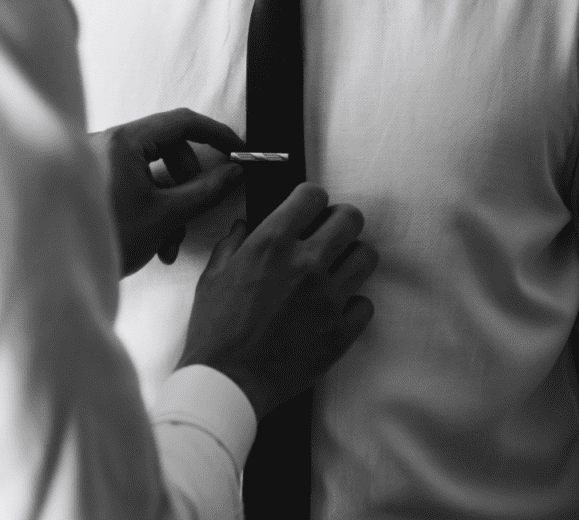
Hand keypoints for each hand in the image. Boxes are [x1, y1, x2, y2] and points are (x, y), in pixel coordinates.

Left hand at [90, 108, 245, 276]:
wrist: (62, 275)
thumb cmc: (107, 242)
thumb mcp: (167, 216)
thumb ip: (207, 190)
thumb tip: (234, 171)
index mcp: (122, 141)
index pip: (181, 122)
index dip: (216, 135)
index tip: (238, 150)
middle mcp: (106, 143)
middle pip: (168, 148)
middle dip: (188, 185)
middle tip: (195, 213)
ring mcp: (97, 160)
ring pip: (153, 170)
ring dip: (172, 205)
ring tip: (170, 242)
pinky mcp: (94, 179)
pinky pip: (135, 181)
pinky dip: (152, 207)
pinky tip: (156, 242)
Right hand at [177, 183, 378, 419]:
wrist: (227, 382)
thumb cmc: (214, 331)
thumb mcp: (212, 277)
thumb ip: (233, 244)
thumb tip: (246, 226)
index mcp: (271, 244)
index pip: (312, 195)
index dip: (311, 199)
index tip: (309, 209)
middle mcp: (306, 265)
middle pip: (351, 219)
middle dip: (340, 221)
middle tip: (329, 235)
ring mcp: (328, 298)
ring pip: (367, 257)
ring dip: (351, 259)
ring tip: (336, 270)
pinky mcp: (340, 331)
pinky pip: (365, 304)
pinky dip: (352, 305)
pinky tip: (333, 309)